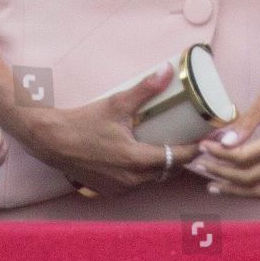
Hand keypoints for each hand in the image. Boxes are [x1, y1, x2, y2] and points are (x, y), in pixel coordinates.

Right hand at [18, 63, 200, 196]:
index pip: (176, 158)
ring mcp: (119, 188)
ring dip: (162, 165)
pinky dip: (145, 172)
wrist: (52, 141)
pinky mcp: (109, 190)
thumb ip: (144, 89)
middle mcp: (130, 180)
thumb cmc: (83, 122)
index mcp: (136, 161)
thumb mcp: (116, 103)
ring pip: (152, 179)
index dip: (194, 150)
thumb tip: (166, 70)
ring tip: (171, 146)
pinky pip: (136, 183)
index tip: (207, 139)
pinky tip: (145, 157)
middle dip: (181, 157)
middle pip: (167, 171)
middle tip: (191, 139)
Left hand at [191, 66, 259, 198]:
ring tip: (212, 184)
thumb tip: (224, 140)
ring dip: (234, 189)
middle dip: (221, 173)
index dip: (220, 155)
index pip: (245, 157)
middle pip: (250, 177)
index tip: (204, 145)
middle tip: (201, 165)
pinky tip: (235, 184)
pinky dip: (251, 188)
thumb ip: (247, 121)